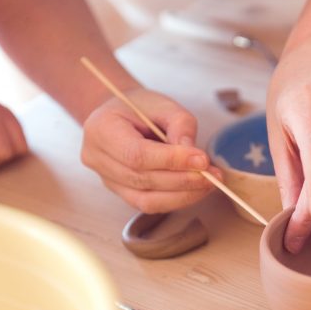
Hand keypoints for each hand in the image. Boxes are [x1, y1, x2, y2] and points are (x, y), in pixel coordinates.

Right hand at [81, 88, 221, 212]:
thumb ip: (181, 127)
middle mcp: (97, 159)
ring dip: (183, 195)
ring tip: (210, 183)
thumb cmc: (140, 107)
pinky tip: (196, 190)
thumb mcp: (163, 105)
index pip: (136, 154)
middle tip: (214, 175)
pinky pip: (149, 205)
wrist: (120, 115)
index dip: (171, 161)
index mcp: (101, 130)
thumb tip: (197, 159)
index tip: (202, 160)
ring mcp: (106, 180)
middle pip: (143, 180)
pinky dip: (176, 200)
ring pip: (146, 200)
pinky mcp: (121, 193)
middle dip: (183, 180)